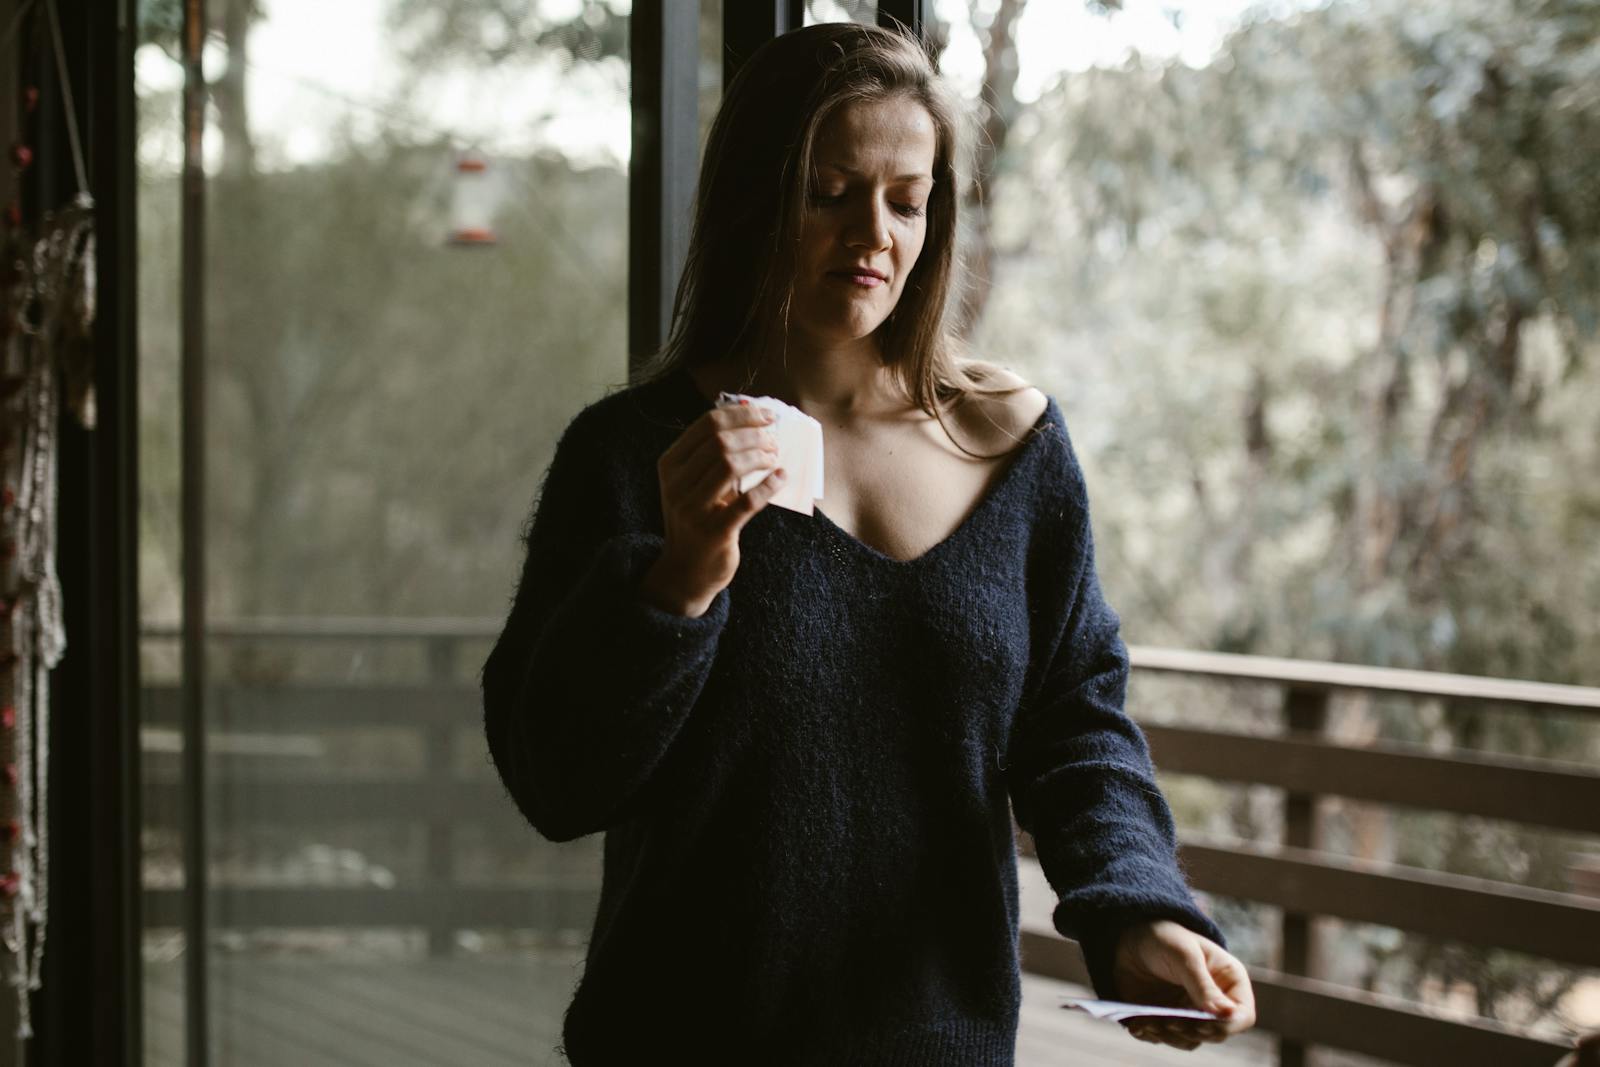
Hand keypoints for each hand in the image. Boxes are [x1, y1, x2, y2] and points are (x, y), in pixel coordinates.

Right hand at [642, 401, 785, 615]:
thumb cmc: (698, 517)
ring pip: (730, 465)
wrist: (686, 569)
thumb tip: (752, 414)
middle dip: (754, 435)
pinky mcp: (713, 532)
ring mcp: (692, 509)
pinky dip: (768, 485)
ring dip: (760, 456)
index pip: (707, 425)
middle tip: (773, 440)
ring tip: (774, 457)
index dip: (741, 414)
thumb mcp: (695, 482)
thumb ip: (715, 453)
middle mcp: (676, 484)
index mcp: (670, 465)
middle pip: (720, 442)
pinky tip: (781, 477)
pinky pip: (747, 502)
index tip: (766, 415)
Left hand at [1110, 919, 1256, 1050]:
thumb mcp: (1185, 956)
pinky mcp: (1168, 1020)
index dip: (1227, 1025)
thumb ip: (1203, 986)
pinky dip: (1153, 1036)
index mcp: (1229, 982)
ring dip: (1170, 1037)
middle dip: (1193, 1031)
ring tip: (1149, 1023)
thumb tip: (1228, 1015)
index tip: (1202, 1024)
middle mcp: (1214, 1003)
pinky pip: (1166, 1038)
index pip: (1242, 1015)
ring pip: (1191, 1040)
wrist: (1133, 940)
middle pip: (1216, 1033)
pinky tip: (1138, 1025)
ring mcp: (1191, 1014)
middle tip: (1170, 1022)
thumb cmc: (1166, 938)